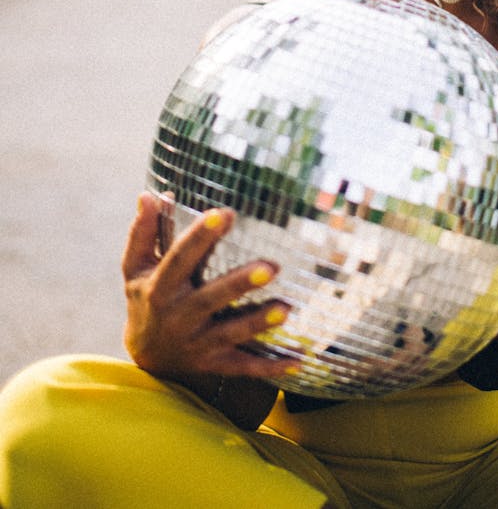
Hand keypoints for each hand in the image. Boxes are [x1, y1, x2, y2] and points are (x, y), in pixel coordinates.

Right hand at [122, 191, 295, 382]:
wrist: (145, 357)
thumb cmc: (145, 298)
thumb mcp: (136, 267)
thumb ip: (144, 231)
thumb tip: (150, 194)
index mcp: (160, 287)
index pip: (180, 259)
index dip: (200, 237)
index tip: (224, 214)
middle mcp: (179, 317)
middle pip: (210, 299)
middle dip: (240, 284)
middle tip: (271, 266)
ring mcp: (197, 343)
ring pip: (230, 334)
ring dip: (258, 323)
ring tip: (286, 309)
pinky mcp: (214, 364)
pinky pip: (244, 367)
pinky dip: (270, 367)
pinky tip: (297, 360)